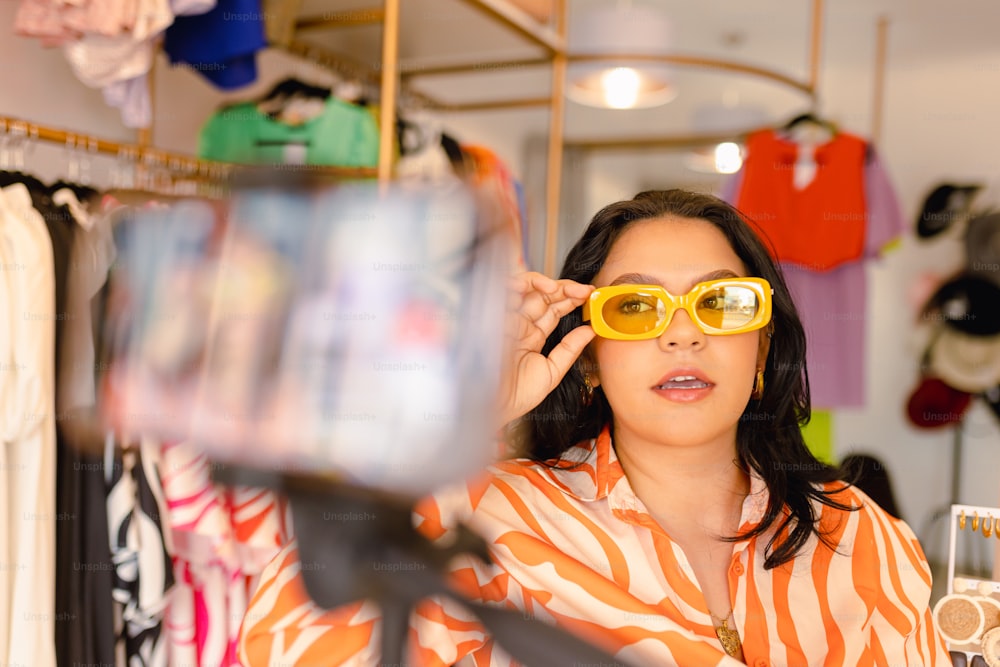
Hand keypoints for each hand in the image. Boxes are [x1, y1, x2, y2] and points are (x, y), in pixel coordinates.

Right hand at [497, 272, 595, 426]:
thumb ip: (570, 349)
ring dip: (546, 282)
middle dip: (565, 289)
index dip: (572, 301)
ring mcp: (507, 317)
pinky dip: (524, 282)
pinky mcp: (495, 313)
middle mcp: (520, 324)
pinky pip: (507, 290)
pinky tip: (541, 286)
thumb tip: (590, 330)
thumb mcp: (552, 371)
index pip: (554, 310)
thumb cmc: (518, 394)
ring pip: (527, 288)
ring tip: (563, 289)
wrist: (495, 404)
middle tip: (584, 290)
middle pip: (543, 296)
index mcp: (532, 336)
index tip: (590, 296)